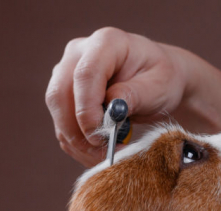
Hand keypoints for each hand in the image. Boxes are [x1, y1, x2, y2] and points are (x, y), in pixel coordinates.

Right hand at [45, 27, 188, 166]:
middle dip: (79, 132)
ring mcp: (67, 73)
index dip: (87, 109)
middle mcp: (79, 53)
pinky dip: (78, 145)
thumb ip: (134, 95)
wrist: (159, 80)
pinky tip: (99, 154)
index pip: (84, 75)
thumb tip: (111, 109)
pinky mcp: (65, 95)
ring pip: (58, 114)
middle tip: (104, 155)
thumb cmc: (162, 79)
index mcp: (106, 42)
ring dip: (78, 143)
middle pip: (60, 95)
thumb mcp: (159, 87)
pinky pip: (62, 125)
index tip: (101, 136)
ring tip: (107, 157)